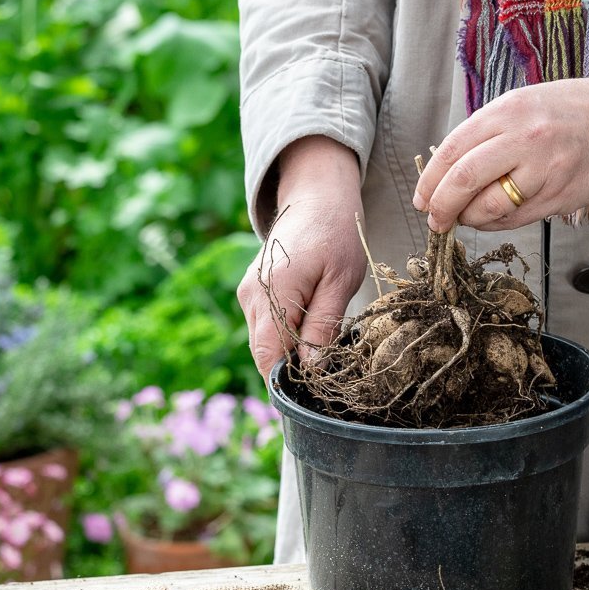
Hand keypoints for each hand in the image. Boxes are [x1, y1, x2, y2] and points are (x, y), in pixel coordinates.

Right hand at [236, 137, 367, 378]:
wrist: (316, 198)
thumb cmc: (336, 234)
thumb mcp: (341, 281)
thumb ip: (323, 325)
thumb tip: (312, 368)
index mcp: (272, 291)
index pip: (269, 355)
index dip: (289, 380)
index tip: (317, 392)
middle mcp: (251, 295)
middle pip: (264, 353)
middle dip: (292, 369)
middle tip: (328, 373)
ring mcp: (247, 293)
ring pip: (264, 342)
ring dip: (289, 351)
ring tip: (322, 346)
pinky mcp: (252, 292)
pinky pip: (265, 327)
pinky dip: (285, 335)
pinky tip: (310, 328)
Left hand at [413, 67, 588, 232]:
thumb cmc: (570, 110)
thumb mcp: (522, 104)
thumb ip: (486, 132)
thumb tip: (446, 171)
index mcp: (508, 111)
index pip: (453, 150)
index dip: (430, 180)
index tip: (421, 198)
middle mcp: (524, 139)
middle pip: (464, 180)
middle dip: (441, 206)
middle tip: (435, 219)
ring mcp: (544, 170)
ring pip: (490, 207)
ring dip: (469, 219)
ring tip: (465, 218)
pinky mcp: (559, 196)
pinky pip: (516, 219)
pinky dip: (496, 224)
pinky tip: (491, 219)